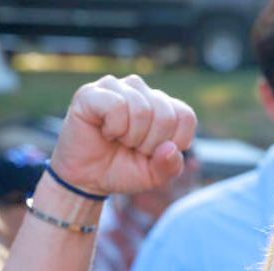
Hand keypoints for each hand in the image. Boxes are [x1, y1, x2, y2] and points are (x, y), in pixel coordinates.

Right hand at [50, 75, 196, 195]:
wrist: (87, 178)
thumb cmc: (123, 170)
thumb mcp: (155, 176)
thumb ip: (170, 166)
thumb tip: (170, 148)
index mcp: (162, 105)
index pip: (185, 116)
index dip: (175, 142)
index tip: (155, 152)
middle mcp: (141, 91)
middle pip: (166, 115)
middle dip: (151, 144)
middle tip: (133, 148)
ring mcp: (116, 88)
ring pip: (142, 109)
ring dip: (132, 137)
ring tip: (119, 139)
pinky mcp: (91, 93)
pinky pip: (117, 105)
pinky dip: (115, 128)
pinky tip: (105, 131)